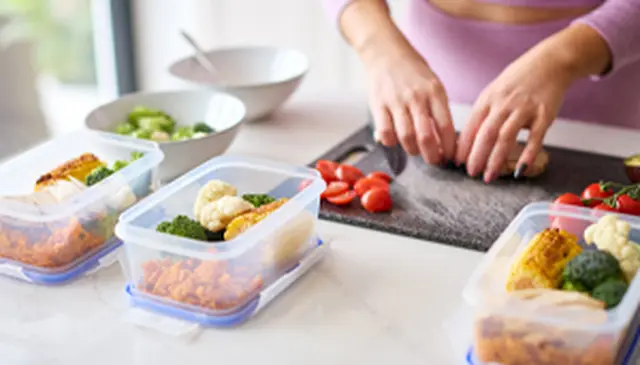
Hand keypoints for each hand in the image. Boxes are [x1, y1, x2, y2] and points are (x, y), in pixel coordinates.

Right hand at [364, 48, 456, 164]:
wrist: (386, 52)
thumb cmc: (412, 71)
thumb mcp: (433, 85)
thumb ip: (437, 110)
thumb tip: (443, 140)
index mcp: (435, 92)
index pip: (446, 127)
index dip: (450, 147)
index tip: (450, 156)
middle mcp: (416, 97)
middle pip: (426, 137)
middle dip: (432, 156)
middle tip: (434, 161)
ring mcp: (396, 101)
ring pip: (406, 137)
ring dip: (412, 150)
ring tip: (415, 150)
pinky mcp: (378, 105)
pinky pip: (385, 133)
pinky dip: (391, 142)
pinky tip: (395, 140)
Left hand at [455, 47, 573, 182]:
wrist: (551, 62)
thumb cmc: (520, 79)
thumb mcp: (495, 91)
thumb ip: (484, 113)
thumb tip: (468, 139)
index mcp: (488, 98)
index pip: (471, 126)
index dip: (463, 146)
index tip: (456, 162)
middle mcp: (504, 104)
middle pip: (486, 134)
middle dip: (476, 156)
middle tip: (471, 173)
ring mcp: (524, 109)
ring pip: (506, 137)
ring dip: (496, 159)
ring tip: (489, 176)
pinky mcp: (544, 115)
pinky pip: (535, 138)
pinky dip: (527, 155)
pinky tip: (520, 170)